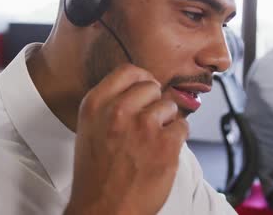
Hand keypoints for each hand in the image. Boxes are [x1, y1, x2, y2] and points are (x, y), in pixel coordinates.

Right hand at [65, 64, 188, 214]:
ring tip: (151, 143)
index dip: (142, 80)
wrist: (103, 211)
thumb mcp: (90, 130)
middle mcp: (118, 111)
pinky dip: (177, 140)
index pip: (128, 71)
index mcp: (95, 105)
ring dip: (166, 122)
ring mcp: (143, 127)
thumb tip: (142, 88)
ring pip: (170, 106)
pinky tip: (161, 154)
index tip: (146, 90)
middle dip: (154, 103)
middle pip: (152, 86)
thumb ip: (111, 105)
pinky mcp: (165, 145)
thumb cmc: (96, 175)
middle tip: (148, 124)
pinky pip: (183, 127)